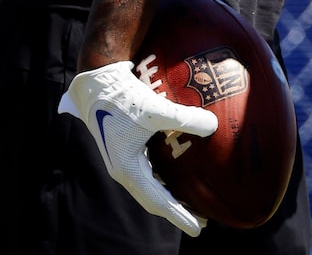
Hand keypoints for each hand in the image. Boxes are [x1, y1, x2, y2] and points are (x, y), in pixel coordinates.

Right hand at [59, 61, 216, 235]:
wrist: (97, 82)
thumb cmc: (123, 98)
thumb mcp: (155, 110)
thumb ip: (185, 118)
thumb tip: (214, 126)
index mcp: (128, 170)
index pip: (158, 202)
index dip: (179, 216)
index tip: (199, 229)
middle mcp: (124, 170)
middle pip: (154, 199)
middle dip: (177, 211)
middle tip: (201, 219)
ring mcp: (123, 158)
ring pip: (150, 185)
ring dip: (170, 194)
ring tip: (192, 199)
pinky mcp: (125, 145)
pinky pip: (148, 169)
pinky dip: (164, 176)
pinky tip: (178, 169)